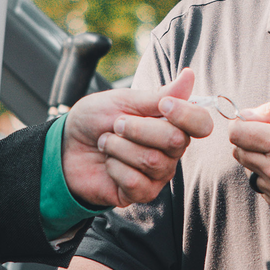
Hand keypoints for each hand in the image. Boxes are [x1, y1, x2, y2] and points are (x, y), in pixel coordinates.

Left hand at [61, 67, 213, 207]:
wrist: (67, 144)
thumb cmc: (96, 120)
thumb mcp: (124, 100)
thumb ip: (159, 95)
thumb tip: (189, 76)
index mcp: (172, 123)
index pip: (201, 124)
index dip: (186, 115)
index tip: (163, 105)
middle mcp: (171, 150)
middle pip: (175, 141)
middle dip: (138, 128)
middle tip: (117, 124)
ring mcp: (158, 174)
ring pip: (152, 161)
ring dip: (119, 147)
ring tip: (107, 143)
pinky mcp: (141, 193)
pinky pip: (135, 181)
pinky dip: (114, 167)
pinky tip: (108, 164)